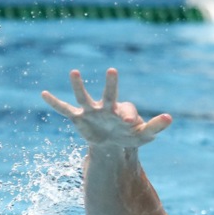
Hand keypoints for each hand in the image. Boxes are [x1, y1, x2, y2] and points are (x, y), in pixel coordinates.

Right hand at [41, 68, 171, 147]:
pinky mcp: (79, 118)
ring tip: (74, 72)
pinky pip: (64, 110)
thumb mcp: (144, 135)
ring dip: (79, 86)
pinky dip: (54, 103)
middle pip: (110, 95)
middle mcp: (107, 107)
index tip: (131, 124)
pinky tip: (43, 94)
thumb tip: (170, 117)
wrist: (112, 144)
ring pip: (84, 97)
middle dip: (111, 85)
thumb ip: (156, 126)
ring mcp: (91, 111)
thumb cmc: (130, 136)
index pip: (128, 111)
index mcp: (123, 111)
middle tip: (113, 71)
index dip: (130, 117)